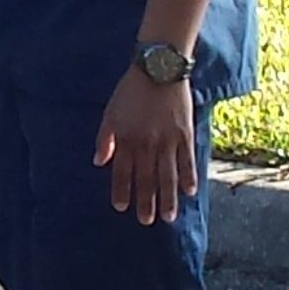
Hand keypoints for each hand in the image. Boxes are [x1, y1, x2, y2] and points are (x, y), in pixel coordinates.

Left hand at [95, 70, 198, 224]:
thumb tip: (99, 162)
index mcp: (126, 139)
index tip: (121, 207)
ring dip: (168, 198)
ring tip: (168, 217)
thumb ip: (105, 138)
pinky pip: (188, 160)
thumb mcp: (110, 112)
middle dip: (146, 202)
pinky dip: (189, 177)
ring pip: (168, 175)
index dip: (121, 191)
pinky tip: (189, 192)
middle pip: (146, 179)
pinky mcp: (185, 134)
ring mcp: (168, 140)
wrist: (159, 69)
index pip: (123, 172)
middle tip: (147, 221)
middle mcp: (146, 144)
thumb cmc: (131, 90)